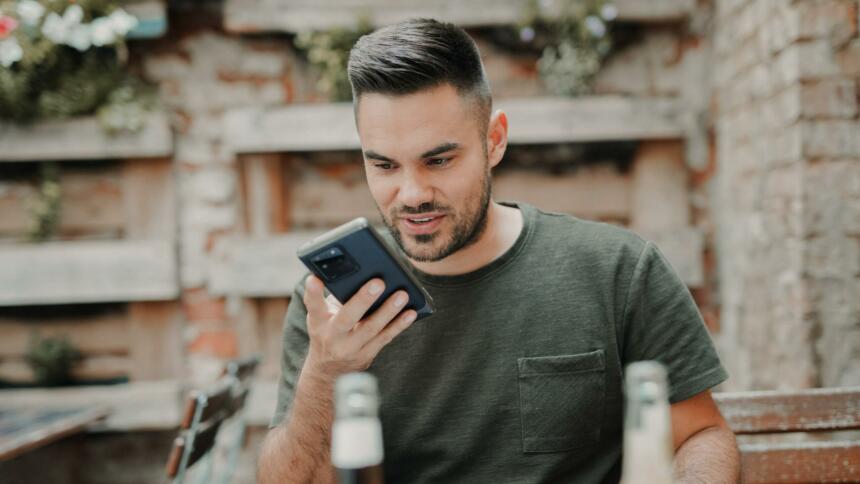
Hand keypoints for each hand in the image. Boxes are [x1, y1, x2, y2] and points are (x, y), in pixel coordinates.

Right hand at [302, 275, 416, 380]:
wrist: (328, 370)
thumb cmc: (328, 331)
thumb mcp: (322, 316)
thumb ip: (335, 297)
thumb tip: (359, 273)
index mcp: (318, 322)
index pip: (313, 306)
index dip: (313, 293)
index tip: (314, 279)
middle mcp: (332, 337)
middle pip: (347, 318)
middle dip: (363, 300)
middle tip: (379, 282)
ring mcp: (350, 348)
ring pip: (371, 329)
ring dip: (388, 311)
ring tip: (402, 295)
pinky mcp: (366, 355)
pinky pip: (385, 338)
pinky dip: (399, 325)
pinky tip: (410, 313)